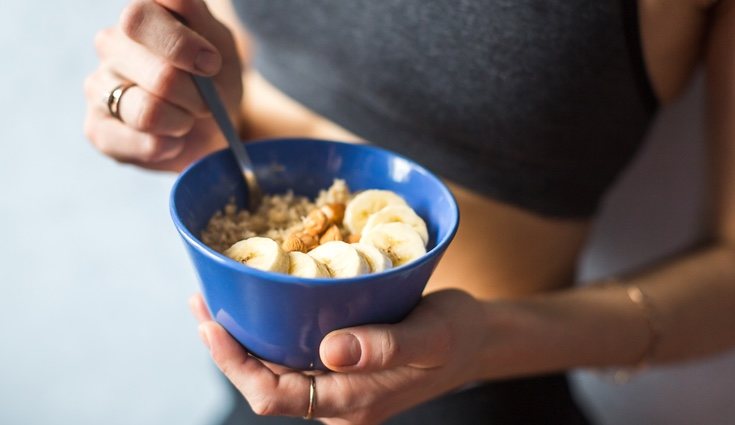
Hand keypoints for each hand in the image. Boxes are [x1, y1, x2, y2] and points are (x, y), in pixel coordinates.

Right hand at [83, 0, 241, 170]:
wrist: (213, 128)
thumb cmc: (216, 81)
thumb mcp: (222, 48)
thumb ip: (199, 19)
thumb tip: (174, 0)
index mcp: (142, 16)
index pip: (142, 16)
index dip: (182, 46)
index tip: (210, 64)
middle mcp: (112, 44)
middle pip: (159, 75)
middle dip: (197, 97)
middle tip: (206, 103)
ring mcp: (99, 85)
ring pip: (148, 111)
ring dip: (181, 123)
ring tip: (185, 120)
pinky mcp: (97, 128)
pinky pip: (135, 143)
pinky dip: (166, 146)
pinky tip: (170, 140)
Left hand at [190, 290, 488, 424]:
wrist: (476, 341)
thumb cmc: (457, 339)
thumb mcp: (430, 338)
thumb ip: (385, 347)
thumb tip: (333, 350)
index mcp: (351, 401)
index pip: (275, 396)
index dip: (235, 365)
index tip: (212, 325)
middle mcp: (336, 397)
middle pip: (264, 381)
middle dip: (227, 346)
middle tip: (204, 300)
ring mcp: (337, 381)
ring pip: (275, 366)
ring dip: (244, 335)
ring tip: (220, 297)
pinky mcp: (342, 361)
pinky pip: (294, 351)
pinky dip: (271, 327)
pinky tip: (261, 302)